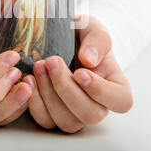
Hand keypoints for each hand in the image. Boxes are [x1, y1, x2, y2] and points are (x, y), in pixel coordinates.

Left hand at [22, 16, 132, 132]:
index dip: (102, 91)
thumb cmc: (82, 36)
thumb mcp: (93, 29)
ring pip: (67, 122)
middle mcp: (98, 105)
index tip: (80, 72)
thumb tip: (89, 60)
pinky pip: (46, 121)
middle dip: (67, 89)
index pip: (121, 101)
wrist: (59, 39)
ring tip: (38, 66)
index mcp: (116, 86)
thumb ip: (97, 41)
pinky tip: (29, 80)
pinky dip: (35, 103)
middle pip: (91, 114)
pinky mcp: (53, 116)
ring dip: (49, 95)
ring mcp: (76, 114)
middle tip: (51, 61)